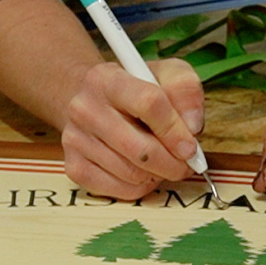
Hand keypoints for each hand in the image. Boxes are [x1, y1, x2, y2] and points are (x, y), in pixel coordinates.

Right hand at [62, 58, 205, 199]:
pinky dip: (139, 187)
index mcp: (108, 79)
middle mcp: (84, 108)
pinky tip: (145, 174)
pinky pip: (117, 189)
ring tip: (164, 164)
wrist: (91, 100)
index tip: (190, 147)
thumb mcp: (165, 75)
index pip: (148, 103)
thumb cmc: (134, 90)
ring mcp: (75, 139)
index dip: (175, 130)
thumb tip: (192, 127)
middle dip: (171, 163)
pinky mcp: (73, 166)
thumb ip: (186, 91)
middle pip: (139, 148)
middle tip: (185, 165)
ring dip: (157, 175)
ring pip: (130, 173)